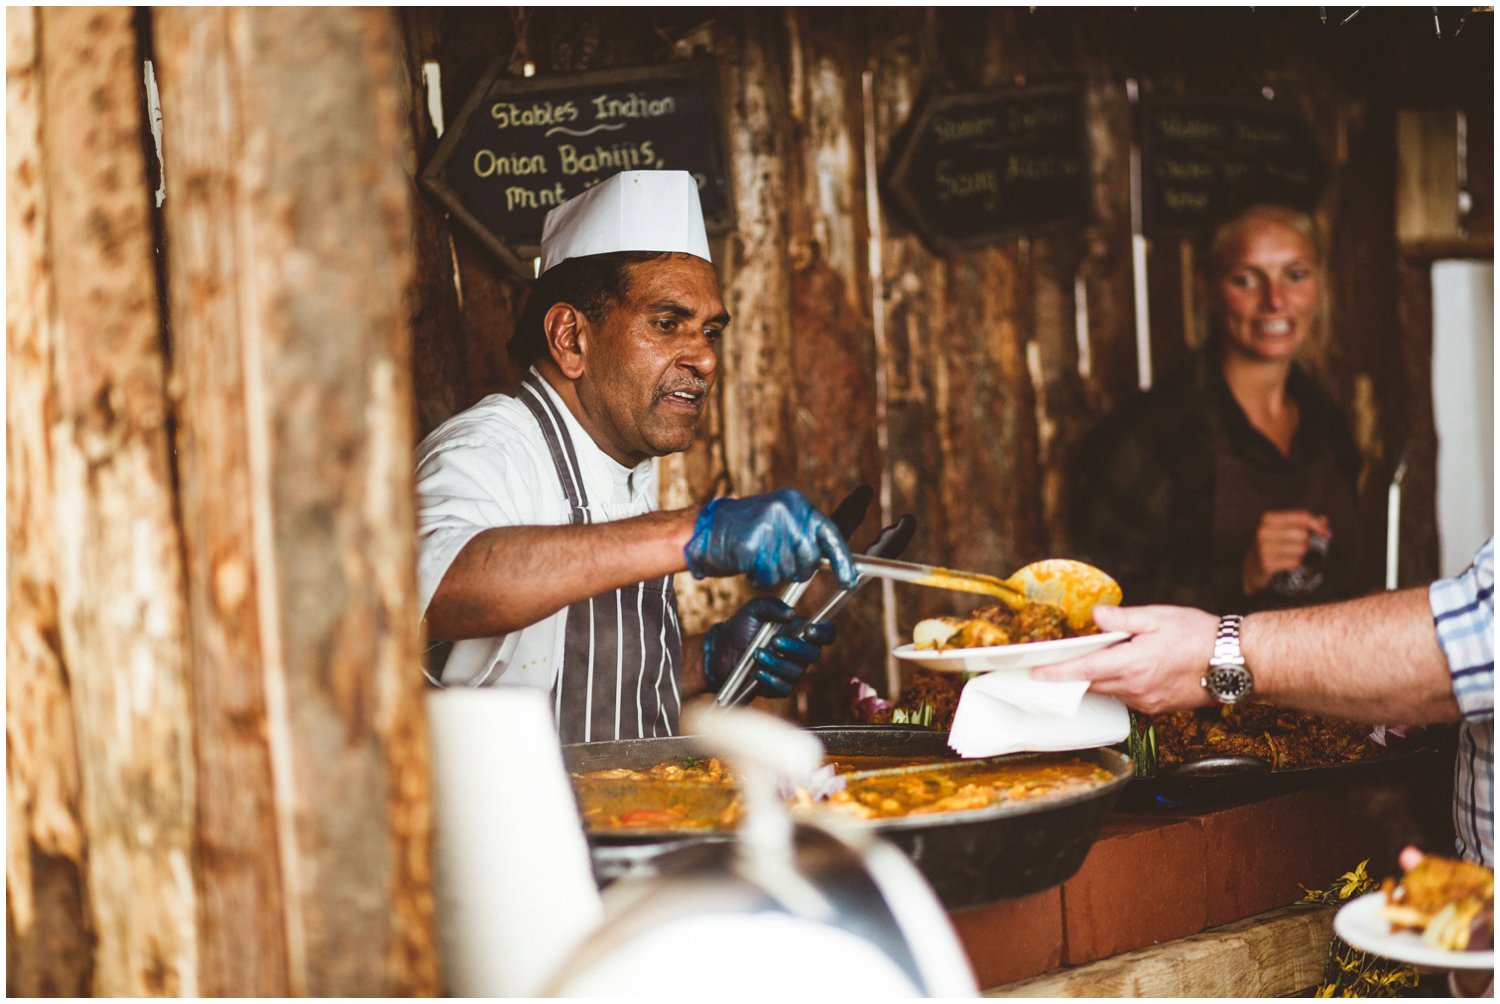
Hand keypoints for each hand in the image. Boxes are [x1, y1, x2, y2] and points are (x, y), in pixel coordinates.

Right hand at [684, 488, 857, 588]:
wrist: (704, 529)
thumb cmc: (745, 531)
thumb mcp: (780, 522)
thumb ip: (805, 535)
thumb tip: (836, 561)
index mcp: (796, 503)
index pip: (829, 532)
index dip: (842, 560)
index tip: (848, 581)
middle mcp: (786, 510)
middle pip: (810, 558)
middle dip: (797, 569)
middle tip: (776, 563)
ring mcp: (770, 526)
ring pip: (788, 570)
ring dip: (773, 573)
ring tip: (757, 558)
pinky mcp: (753, 545)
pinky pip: (768, 576)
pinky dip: (759, 578)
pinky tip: (747, 564)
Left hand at [703, 596, 836, 699]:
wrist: (720, 651)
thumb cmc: (741, 627)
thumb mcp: (754, 609)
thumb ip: (772, 606)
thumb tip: (791, 613)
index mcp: (800, 631)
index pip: (826, 633)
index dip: (824, 633)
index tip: (809, 631)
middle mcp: (800, 652)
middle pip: (814, 654)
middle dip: (794, 648)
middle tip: (774, 641)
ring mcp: (791, 671)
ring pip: (796, 671)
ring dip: (777, 663)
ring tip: (757, 654)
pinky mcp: (779, 687)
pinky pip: (784, 688)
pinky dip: (771, 680)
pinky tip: (757, 673)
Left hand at [1031, 604, 1219, 713]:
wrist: (1234, 662)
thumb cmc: (1199, 636)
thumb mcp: (1158, 617)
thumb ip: (1122, 619)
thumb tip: (1096, 617)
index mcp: (1133, 665)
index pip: (1084, 671)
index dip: (1057, 673)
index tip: (1035, 674)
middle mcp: (1137, 688)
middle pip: (1091, 685)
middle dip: (1070, 677)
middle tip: (1052, 667)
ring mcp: (1147, 701)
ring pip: (1109, 692)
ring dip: (1097, 679)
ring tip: (1093, 660)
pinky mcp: (1157, 708)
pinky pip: (1126, 698)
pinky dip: (1117, 685)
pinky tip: (1123, 670)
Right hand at [1242, 510, 1329, 594]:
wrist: (1251, 569)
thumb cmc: (1271, 547)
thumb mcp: (1283, 531)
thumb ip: (1303, 523)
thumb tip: (1324, 520)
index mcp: (1268, 518)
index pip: (1301, 516)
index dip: (1317, 524)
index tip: (1326, 533)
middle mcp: (1264, 531)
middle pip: (1303, 533)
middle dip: (1308, 542)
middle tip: (1303, 548)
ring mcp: (1263, 547)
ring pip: (1300, 548)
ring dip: (1301, 554)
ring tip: (1292, 555)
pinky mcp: (1266, 563)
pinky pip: (1294, 562)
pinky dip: (1295, 564)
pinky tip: (1287, 563)